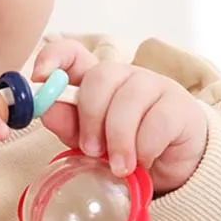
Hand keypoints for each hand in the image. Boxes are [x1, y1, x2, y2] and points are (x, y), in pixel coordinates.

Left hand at [32, 38, 207, 195]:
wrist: (171, 168)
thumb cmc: (122, 146)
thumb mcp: (86, 138)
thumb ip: (65, 122)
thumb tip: (45, 109)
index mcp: (94, 79)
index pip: (72, 52)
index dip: (53, 58)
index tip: (40, 79)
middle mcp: (123, 75)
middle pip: (100, 76)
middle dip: (91, 116)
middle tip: (90, 149)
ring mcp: (154, 86)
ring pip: (129, 98)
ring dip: (118, 137)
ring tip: (117, 166)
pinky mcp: (179, 107)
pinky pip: (157, 121)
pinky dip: (144, 147)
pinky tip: (143, 162)